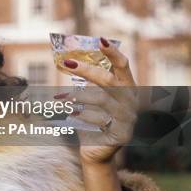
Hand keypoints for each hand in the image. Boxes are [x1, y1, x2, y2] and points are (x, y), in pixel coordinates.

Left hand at [58, 38, 137, 164]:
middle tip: (65, 63)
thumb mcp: (89, 98)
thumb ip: (84, 82)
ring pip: (101, 100)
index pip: (122, 65)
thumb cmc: (91, 119)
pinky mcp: (122, 134)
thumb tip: (65, 61)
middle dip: (86, 70)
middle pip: (109, 80)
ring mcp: (129, 118)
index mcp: (126, 88)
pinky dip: (82, 115)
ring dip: (77, 96)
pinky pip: (99, 120)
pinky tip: (71, 114)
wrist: (96, 150)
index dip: (113, 52)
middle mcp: (131, 101)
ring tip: (59, 98)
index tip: (100, 40)